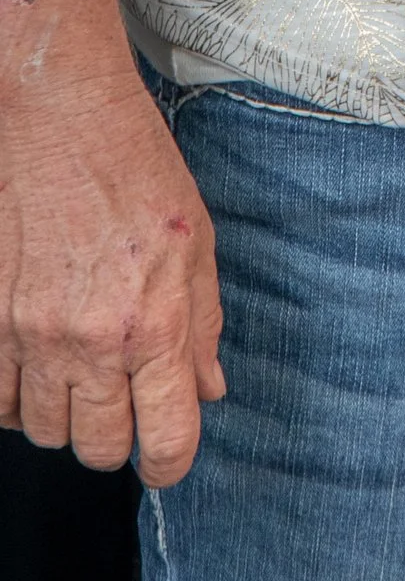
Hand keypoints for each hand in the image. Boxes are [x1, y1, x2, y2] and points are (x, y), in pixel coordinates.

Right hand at [0, 53, 223, 484]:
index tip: (166, 460)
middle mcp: (90, 342)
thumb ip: (203, 323)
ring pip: (42, 431)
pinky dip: (15, 397)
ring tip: (80, 373)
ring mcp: (30, 336)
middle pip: (98, 447)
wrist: (60, 117)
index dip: (170, 462)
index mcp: (154, 322)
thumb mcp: (196, 240)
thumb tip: (209, 388)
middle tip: (123, 402)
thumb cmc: (135, 167)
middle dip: (117, 437)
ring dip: (65, 414)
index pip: (166, 437)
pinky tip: (35, 365)